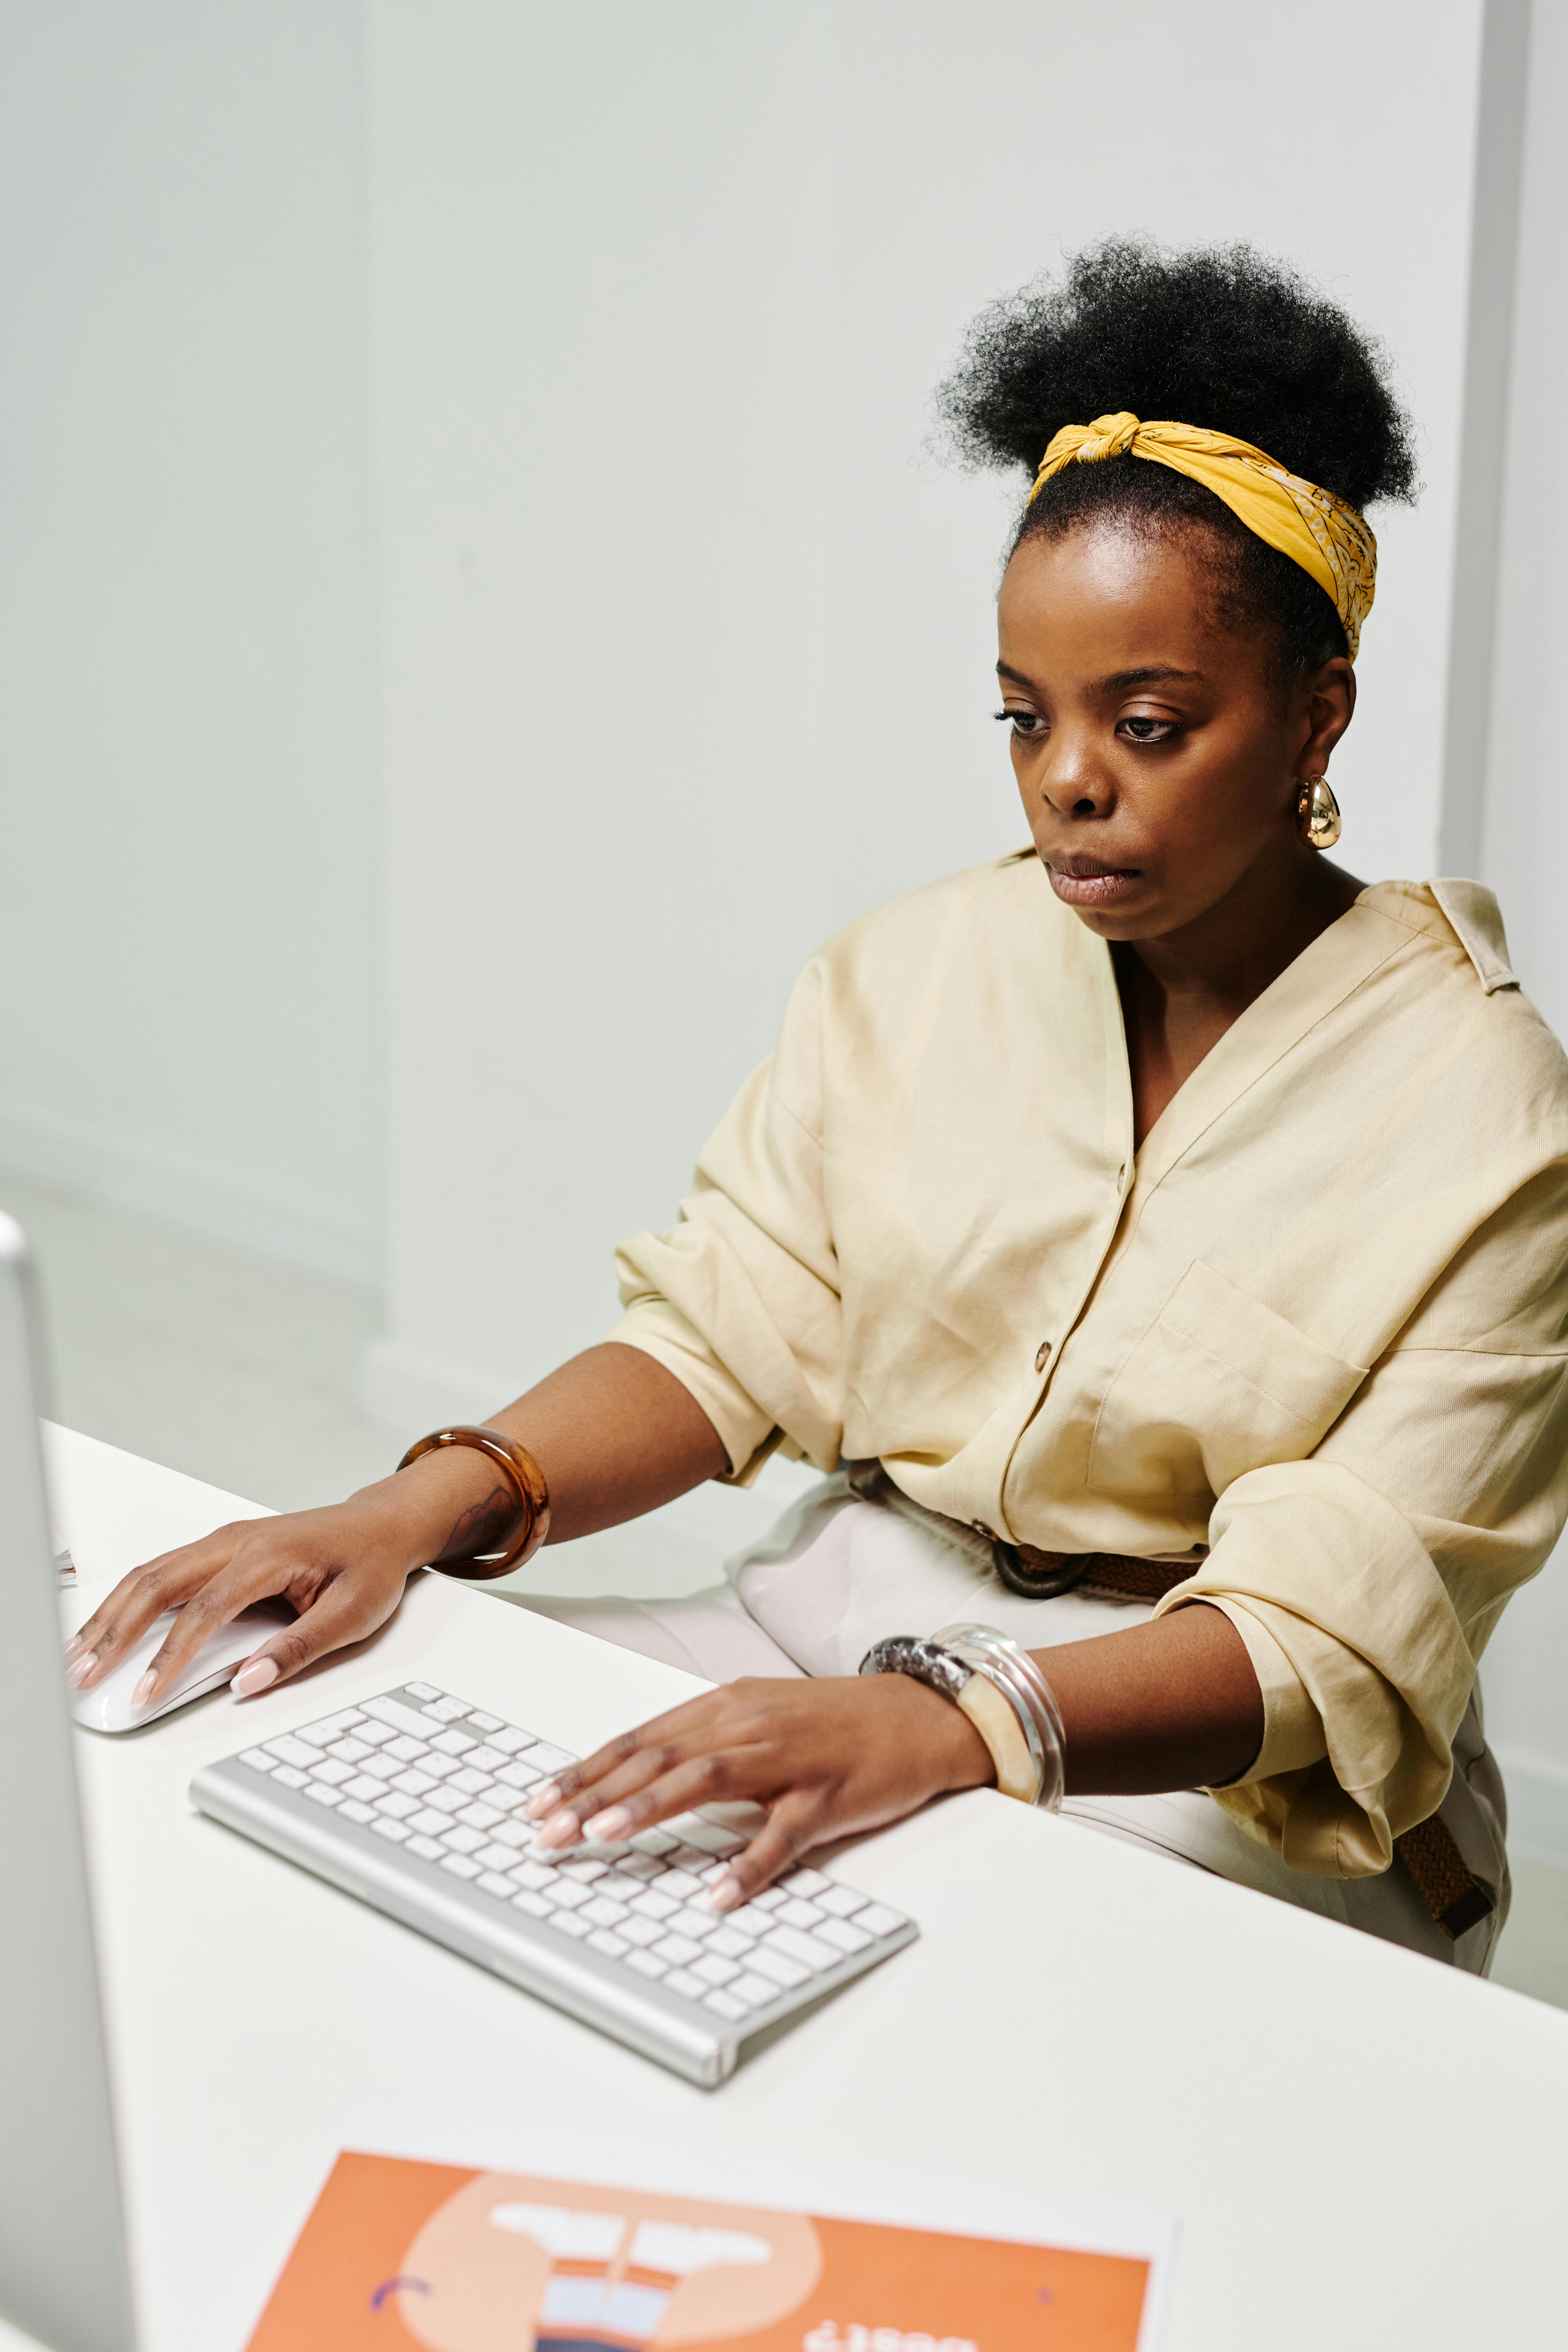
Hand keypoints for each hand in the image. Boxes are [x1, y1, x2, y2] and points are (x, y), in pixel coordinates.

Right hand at [63, 1448, 507, 1709]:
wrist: (381, 1526)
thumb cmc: (371, 1564)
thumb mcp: (353, 1614)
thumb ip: (299, 1648)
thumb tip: (248, 1682)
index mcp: (267, 1556)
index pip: (203, 1612)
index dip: (169, 1658)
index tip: (144, 1695)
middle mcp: (234, 1542)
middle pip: (157, 1584)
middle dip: (115, 1632)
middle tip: (84, 1675)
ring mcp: (222, 1542)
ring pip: (150, 1575)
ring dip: (111, 1615)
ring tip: (80, 1656)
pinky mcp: (218, 1550)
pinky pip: (162, 1573)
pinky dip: (128, 1601)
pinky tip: (109, 1627)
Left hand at [521, 1674, 993, 1908]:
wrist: (918, 1715)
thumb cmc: (832, 1722)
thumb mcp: (759, 1718)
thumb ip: (703, 1743)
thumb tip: (636, 1778)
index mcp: (726, 1706)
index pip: (641, 1739)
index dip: (587, 1770)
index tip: (539, 1801)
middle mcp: (749, 1725)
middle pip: (660, 1758)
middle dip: (596, 1794)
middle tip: (548, 1829)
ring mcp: (789, 1760)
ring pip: (707, 1781)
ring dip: (649, 1808)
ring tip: (602, 1837)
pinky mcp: (827, 1797)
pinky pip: (783, 1835)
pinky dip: (748, 1865)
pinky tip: (718, 1894)